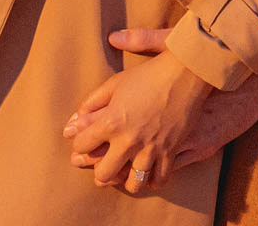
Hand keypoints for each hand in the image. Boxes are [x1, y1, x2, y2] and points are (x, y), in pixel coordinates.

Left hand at [60, 49, 214, 193]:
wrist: (185, 73)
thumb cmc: (147, 75)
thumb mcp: (115, 84)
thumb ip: (92, 103)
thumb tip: (73, 123)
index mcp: (111, 121)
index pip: (83, 145)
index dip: (80, 145)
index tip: (85, 143)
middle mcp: (129, 140)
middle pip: (104, 174)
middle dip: (99, 171)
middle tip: (102, 165)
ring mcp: (151, 149)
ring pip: (132, 184)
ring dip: (126, 180)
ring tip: (125, 172)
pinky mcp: (171, 152)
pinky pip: (159, 180)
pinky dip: (152, 180)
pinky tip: (148, 171)